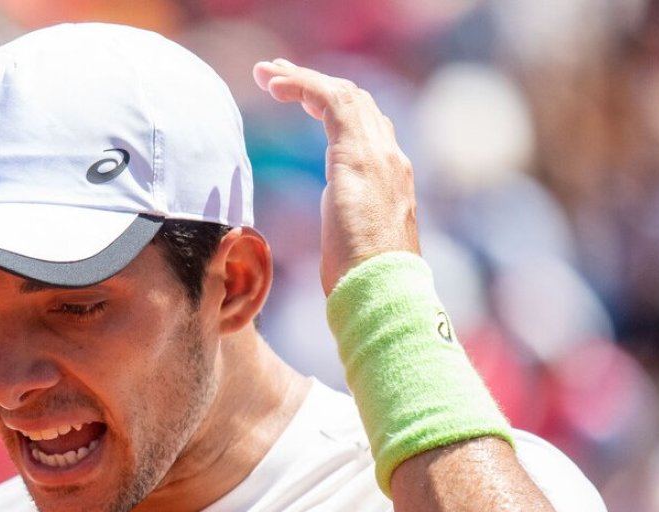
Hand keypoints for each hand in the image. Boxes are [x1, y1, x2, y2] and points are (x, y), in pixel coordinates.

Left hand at [253, 59, 420, 294]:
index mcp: (391, 177)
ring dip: (302, 78)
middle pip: (356, 102)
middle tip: (277, 75)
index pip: (367, 126)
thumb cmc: (363, 281)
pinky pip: (331, 100)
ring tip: (267, 73)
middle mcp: (391, 158)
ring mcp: (379, 153)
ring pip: (343, 94)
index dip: (332, 107)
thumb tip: (337, 227)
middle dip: (314, 84)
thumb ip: (348, 222)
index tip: (300, 101)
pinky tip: (276, 85)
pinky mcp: (358, 154)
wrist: (381, 290)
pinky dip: (303, 85)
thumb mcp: (353, 243)